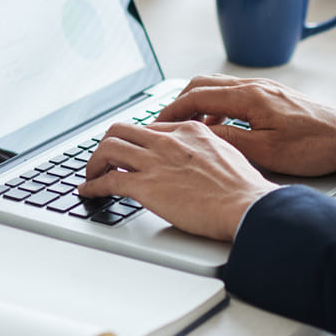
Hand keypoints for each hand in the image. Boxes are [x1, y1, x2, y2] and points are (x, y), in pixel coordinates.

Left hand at [77, 121, 278, 240]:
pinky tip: (88, 191)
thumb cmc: (243, 189)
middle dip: (107, 145)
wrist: (247, 206)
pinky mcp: (145, 186)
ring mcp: (154, 162)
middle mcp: (167, 141)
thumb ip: (204, 150)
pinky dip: (92, 185)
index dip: (134, 141)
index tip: (128, 151)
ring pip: (107, 149)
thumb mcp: (225, 154)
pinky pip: (107, 180)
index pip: (148, 128)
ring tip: (91, 175)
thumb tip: (194, 159)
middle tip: (103, 159)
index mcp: (188, 130)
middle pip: (120, 131)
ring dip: (94, 163)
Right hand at [155, 75, 335, 175]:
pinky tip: (220, 127)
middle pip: (202, 84)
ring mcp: (265, 88)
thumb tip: (199, 134)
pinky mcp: (273, 96)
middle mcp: (254, 86)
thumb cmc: (317, 145)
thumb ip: (229, 139)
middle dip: (179, 102)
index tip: (155, 124)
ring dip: (198, 104)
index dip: (171, 110)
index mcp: (249, 96)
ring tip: (188, 127)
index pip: (196, 96)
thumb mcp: (266, 150)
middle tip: (164, 124)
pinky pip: (234, 94)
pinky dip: (217, 107)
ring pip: (217, 87)